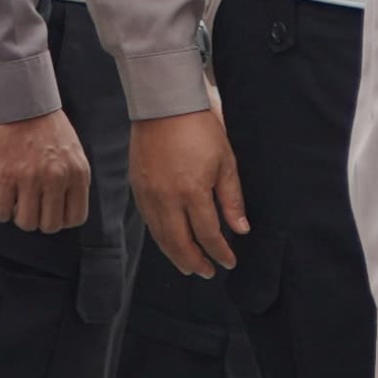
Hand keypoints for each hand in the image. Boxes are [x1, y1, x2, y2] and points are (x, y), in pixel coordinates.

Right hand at [0, 109, 91, 233]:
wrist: (21, 102)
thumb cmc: (47, 126)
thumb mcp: (74, 151)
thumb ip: (73, 179)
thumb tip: (66, 207)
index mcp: (77, 173)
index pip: (76, 218)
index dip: (62, 220)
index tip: (52, 213)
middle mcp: (56, 179)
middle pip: (50, 225)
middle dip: (40, 221)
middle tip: (33, 210)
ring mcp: (30, 179)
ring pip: (26, 223)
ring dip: (20, 218)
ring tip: (17, 204)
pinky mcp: (5, 177)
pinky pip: (2, 211)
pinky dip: (2, 211)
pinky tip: (3, 200)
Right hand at [133, 105, 248, 277]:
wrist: (164, 104)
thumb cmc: (200, 128)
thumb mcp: (225, 161)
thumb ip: (232, 199)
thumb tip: (240, 229)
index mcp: (192, 192)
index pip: (208, 235)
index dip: (220, 252)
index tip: (230, 262)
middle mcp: (167, 199)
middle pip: (180, 243)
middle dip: (196, 262)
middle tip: (208, 273)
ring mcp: (148, 195)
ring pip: (161, 238)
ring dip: (176, 256)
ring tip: (189, 266)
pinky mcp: (137, 188)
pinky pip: (149, 223)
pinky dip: (161, 238)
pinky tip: (170, 242)